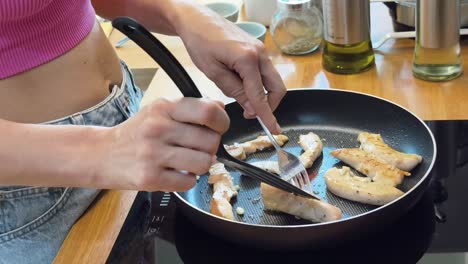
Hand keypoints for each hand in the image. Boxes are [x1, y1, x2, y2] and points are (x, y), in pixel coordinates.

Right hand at [99, 98, 229, 191]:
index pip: (208, 112)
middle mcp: (158, 128)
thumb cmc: (137, 132)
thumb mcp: (160, 110)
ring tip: (187, 162)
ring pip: (204, 163)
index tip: (219, 128)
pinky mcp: (149, 178)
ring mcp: (153, 154)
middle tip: (198, 149)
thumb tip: (220, 108)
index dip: (222, 122)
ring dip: (200, 166)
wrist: (101, 154)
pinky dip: (187, 180)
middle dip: (211, 148)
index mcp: (164, 107)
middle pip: (211, 141)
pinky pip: (189, 182)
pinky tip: (175, 173)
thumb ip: (190, 108)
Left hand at [175, 7, 286, 133]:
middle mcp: (260, 53)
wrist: (198, 20)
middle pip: (277, 88)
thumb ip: (235, 91)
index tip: (273, 130)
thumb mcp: (213, 72)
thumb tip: (251, 108)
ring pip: (273, 80)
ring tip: (242, 99)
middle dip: (269, 105)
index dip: (267, 115)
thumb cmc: (200, 43)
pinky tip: (242, 85)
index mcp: (248, 59)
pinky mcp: (258, 49)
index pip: (260, 95)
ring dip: (263, 94)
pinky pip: (265, 72)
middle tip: (250, 114)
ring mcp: (262, 50)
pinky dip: (259, 84)